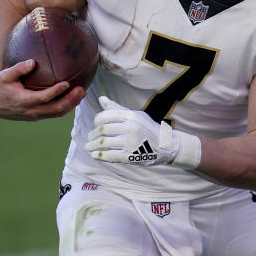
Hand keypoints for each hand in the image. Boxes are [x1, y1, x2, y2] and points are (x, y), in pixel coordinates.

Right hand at [0, 60, 84, 120]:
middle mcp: (31, 111)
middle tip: (81, 89)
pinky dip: (66, 106)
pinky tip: (75, 97)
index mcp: (23, 101)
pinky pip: (55, 113)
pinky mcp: (38, 116)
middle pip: (55, 109)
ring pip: (57, 113)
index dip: (55, 92)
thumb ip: (18, 69)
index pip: (43, 98)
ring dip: (71, 104)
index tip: (67, 83)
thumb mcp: (4, 76)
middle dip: (70, 100)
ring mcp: (36, 116)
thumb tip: (32, 62)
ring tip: (82, 93)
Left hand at [85, 96, 200, 168]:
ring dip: (92, 146)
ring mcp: (130, 142)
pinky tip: (95, 155)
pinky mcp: (130, 156)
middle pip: (102, 130)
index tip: (96, 126)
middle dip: (92, 135)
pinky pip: (108, 155)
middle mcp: (130, 127)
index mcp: (131, 116)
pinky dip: (98, 156)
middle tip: (90, 138)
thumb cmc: (148, 129)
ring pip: (103, 143)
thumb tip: (101, 99)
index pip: (105, 116)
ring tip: (89, 147)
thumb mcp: (136, 116)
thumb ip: (117, 108)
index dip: (96, 122)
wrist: (166, 146)